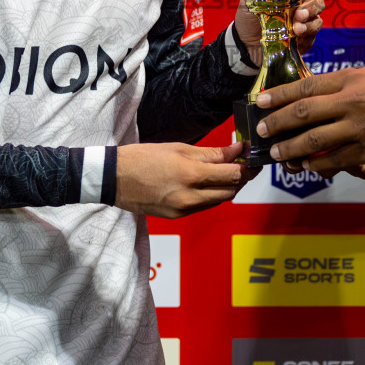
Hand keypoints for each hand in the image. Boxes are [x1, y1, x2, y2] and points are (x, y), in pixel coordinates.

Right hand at [113, 141, 254, 218]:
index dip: (246, 166)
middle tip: (242, 163)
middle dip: (241, 177)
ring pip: (219, 200)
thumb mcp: (179, 148)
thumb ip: (211, 153)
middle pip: (231, 191)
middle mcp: (189, 197)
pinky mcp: (177, 216)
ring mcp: (183, 209)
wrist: (114, 179)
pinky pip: (204, 206)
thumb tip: (236, 150)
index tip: (250, 156)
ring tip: (224, 170)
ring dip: (227, 187)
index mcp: (190, 175)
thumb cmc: (143, 158)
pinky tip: (206, 182)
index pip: (233, 175)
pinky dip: (211, 195)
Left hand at [234, 0, 324, 62]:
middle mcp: (300, 5)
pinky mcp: (305, 39)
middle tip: (299, 14)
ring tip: (297, 30)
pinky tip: (297, 40)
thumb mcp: (248, 2)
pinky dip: (306, 38)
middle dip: (310, 6)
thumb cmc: (249, 20)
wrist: (247, 45)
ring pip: (317, 19)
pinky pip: (312, 37)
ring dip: (310, 23)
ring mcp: (304, 23)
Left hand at [254, 68, 364, 174]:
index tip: (261, 101)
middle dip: (276, 123)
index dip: (279, 95)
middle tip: (261, 130)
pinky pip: (335, 160)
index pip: (307, 86)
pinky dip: (317, 164)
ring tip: (276, 154)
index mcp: (353, 79)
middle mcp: (353, 102)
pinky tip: (307, 166)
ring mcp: (360, 129)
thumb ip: (347, 83)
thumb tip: (317, 93)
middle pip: (303, 113)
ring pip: (314, 140)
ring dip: (290, 149)